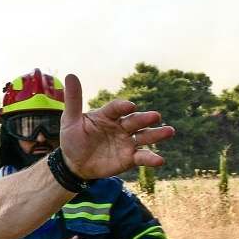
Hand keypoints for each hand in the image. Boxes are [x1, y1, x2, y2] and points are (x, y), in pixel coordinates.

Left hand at [57, 74, 173, 178]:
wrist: (74, 164)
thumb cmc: (72, 139)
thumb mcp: (70, 120)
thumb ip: (73, 100)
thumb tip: (70, 75)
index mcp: (107, 115)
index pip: (116, 108)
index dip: (122, 107)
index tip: (129, 106)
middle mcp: (121, 126)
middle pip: (135, 120)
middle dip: (145, 118)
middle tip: (155, 116)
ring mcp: (127, 142)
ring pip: (144, 136)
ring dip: (157, 134)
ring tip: (169, 131)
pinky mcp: (130, 157)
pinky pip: (142, 157)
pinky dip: (151, 158)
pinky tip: (160, 160)